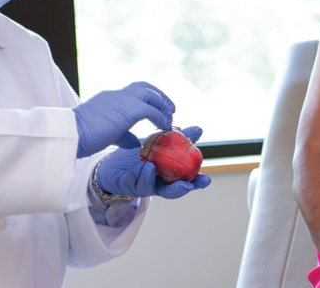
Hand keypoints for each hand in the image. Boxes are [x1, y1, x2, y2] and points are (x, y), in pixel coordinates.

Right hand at [74, 81, 174, 156]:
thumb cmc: (83, 136)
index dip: (148, 97)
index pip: (133, 91)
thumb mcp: (107, 133)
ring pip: (150, 94)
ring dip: (163, 104)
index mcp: (111, 98)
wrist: (73, 132)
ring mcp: (124, 99)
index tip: (157, 106)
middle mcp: (118, 95)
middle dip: (160, 96)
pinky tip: (164, 126)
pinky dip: (160, 117)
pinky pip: (152, 110)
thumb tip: (134, 141)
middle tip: (171, 108)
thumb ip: (123, 135)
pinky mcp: (130, 109)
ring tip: (171, 117)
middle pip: (145, 87)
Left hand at [96, 126, 211, 198]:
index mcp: (166, 176)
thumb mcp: (161, 143)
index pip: (184, 182)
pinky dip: (136, 174)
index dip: (196, 183)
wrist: (112, 158)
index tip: (206, 180)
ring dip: (151, 178)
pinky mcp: (125, 185)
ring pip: (149, 188)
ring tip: (151, 167)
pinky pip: (132, 181)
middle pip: (170, 191)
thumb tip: (199, 129)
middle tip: (187, 185)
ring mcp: (141, 186)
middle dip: (180, 190)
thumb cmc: (140, 154)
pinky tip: (140, 165)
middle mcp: (156, 184)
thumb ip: (180, 139)